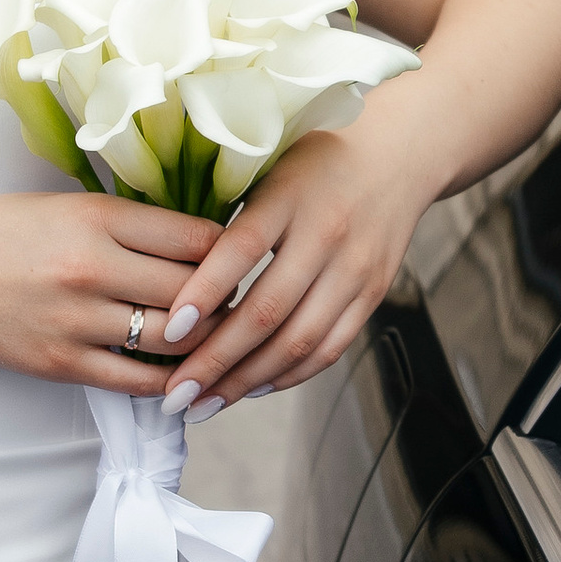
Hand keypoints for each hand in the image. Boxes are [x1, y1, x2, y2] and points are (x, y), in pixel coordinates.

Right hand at [0, 192, 220, 390]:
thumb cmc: (0, 232)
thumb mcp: (67, 205)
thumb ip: (129, 221)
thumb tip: (202, 238)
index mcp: (97, 218)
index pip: (196, 237)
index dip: (231, 252)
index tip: (240, 258)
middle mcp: (90, 267)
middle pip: (193, 291)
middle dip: (224, 299)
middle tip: (236, 301)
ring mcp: (75, 320)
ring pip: (172, 339)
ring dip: (202, 341)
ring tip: (212, 336)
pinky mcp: (61, 363)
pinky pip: (136, 380)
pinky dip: (169, 381)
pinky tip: (182, 375)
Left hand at [146, 115, 436, 412]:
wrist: (396, 157)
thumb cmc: (311, 162)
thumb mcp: (266, 167)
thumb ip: (226, 213)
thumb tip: (163, 271)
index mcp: (289, 196)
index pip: (242, 250)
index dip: (204, 293)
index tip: (169, 332)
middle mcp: (326, 234)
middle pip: (268, 311)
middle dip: (217, 360)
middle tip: (176, 393)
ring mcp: (355, 268)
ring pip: (299, 340)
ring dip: (248, 380)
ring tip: (206, 404)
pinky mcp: (373, 294)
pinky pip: (330, 347)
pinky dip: (290, 375)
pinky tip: (254, 388)